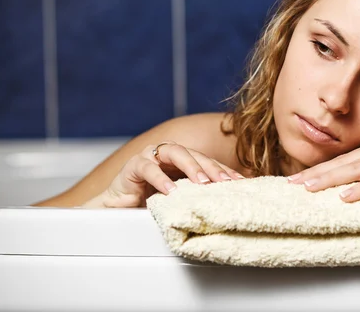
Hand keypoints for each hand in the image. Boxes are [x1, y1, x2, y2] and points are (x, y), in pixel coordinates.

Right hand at [89, 141, 243, 207]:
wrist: (119, 207)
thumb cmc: (150, 201)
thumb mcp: (179, 199)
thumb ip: (197, 196)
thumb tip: (228, 206)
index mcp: (184, 161)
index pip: (208, 163)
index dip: (224, 171)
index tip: (241, 183)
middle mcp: (169, 155)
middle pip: (196, 154)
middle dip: (212, 168)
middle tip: (224, 182)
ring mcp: (152, 156)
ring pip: (175, 153)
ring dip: (191, 166)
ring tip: (202, 182)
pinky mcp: (134, 165)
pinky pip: (149, 169)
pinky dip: (161, 179)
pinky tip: (171, 191)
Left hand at [288, 133, 359, 201]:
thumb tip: (359, 185)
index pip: (343, 160)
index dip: (319, 169)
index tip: (298, 178)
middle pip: (342, 163)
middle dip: (315, 173)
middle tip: (291, 184)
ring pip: (355, 169)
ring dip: (330, 179)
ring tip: (308, 189)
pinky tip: (346, 196)